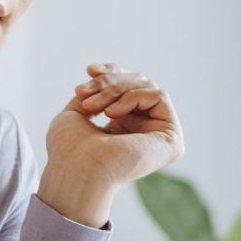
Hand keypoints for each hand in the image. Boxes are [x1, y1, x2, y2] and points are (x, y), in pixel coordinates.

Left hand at [40, 63, 185, 227]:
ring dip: (116, 90)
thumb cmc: (69, 149)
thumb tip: (106, 74)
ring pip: (147, 86)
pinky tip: (113, 114)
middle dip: (109, 82)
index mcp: (124, 127)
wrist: (74, 169)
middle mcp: (144, 131)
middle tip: (83, 92)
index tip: (90, 70)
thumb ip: (99, 90)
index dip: (113, 72)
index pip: (130, 87)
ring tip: (92, 106)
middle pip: (138, 82)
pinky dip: (133, 97)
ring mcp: (159, 136)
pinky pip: (159, 96)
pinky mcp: (172, 140)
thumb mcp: (81, 106)